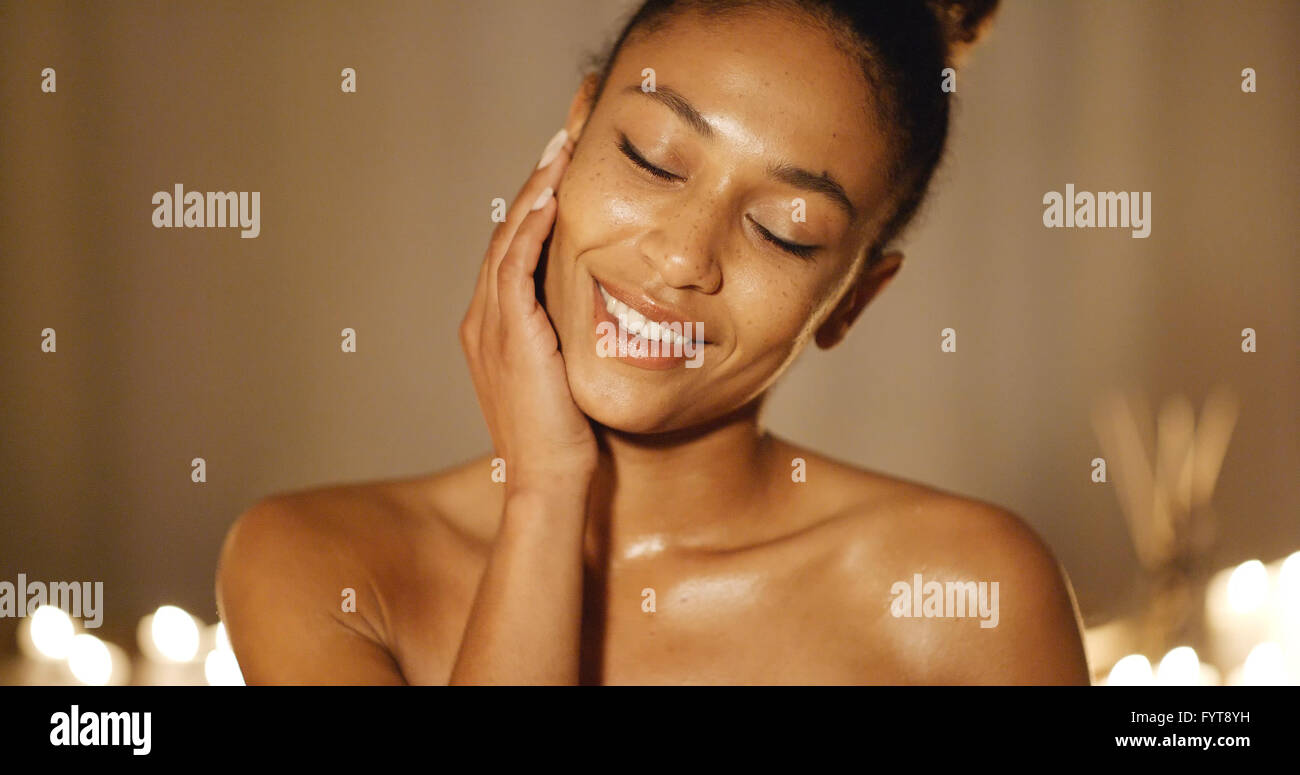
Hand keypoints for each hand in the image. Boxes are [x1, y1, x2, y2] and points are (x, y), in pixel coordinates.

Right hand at [459, 128, 596, 494]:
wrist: (550, 482)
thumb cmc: (565, 440)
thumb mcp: (566, 376)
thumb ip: (571, 341)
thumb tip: (607, 316)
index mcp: (494, 330)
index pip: (513, 253)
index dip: (535, 209)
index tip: (562, 173)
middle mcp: (483, 321)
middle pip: (505, 235)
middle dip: (533, 185)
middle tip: (559, 142)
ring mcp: (491, 326)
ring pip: (507, 240)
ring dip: (533, 192)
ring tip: (558, 152)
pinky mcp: (509, 333)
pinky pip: (514, 265)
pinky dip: (530, 227)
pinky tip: (550, 197)